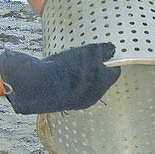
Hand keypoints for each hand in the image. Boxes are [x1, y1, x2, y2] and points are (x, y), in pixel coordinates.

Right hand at [0, 43, 120, 114]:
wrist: (39, 85)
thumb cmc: (68, 67)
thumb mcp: (90, 51)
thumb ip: (104, 50)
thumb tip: (112, 50)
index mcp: (103, 84)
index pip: (114, 72)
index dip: (110, 61)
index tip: (105, 53)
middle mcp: (93, 97)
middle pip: (100, 80)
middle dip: (95, 68)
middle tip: (86, 56)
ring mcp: (78, 102)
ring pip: (85, 86)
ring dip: (81, 75)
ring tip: (70, 63)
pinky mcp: (64, 104)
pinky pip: (72, 91)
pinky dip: (69, 82)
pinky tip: (59, 73)